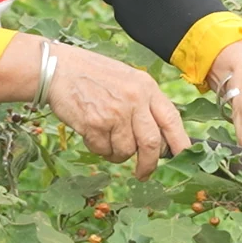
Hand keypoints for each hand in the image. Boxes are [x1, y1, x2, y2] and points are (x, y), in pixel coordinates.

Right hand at [44, 44, 189, 178]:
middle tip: (144, 173)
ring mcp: (115, 113)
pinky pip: (103, 150)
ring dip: (117, 154)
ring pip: (126, 151)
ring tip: (106, 139)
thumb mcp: (127, 80)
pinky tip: (92, 133)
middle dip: (149, 164)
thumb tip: (158, 139)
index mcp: (146, 87)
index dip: (180, 142)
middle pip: (151, 143)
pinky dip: (99, 149)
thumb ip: (144, 104)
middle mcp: (134, 100)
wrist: (58, 68)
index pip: (171, 119)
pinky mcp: (94, 124)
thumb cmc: (93, 75)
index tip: (183, 158)